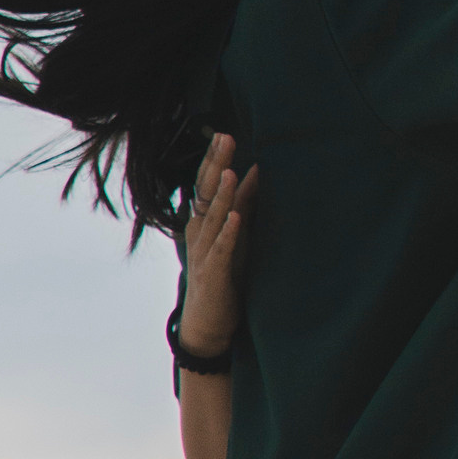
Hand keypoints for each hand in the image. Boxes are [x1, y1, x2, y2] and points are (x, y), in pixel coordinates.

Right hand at [180, 135, 257, 355]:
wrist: (207, 324)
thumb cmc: (224, 277)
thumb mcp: (235, 235)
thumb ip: (243, 205)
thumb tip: (257, 171)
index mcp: (203, 223)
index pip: (205, 184)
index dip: (213, 160)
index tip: (224, 134)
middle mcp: (200, 234)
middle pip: (205, 194)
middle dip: (215, 166)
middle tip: (225, 138)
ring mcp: (205, 254)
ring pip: (212, 219)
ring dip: (222, 195)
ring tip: (231, 172)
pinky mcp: (215, 274)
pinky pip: (222, 250)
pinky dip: (229, 233)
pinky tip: (236, 217)